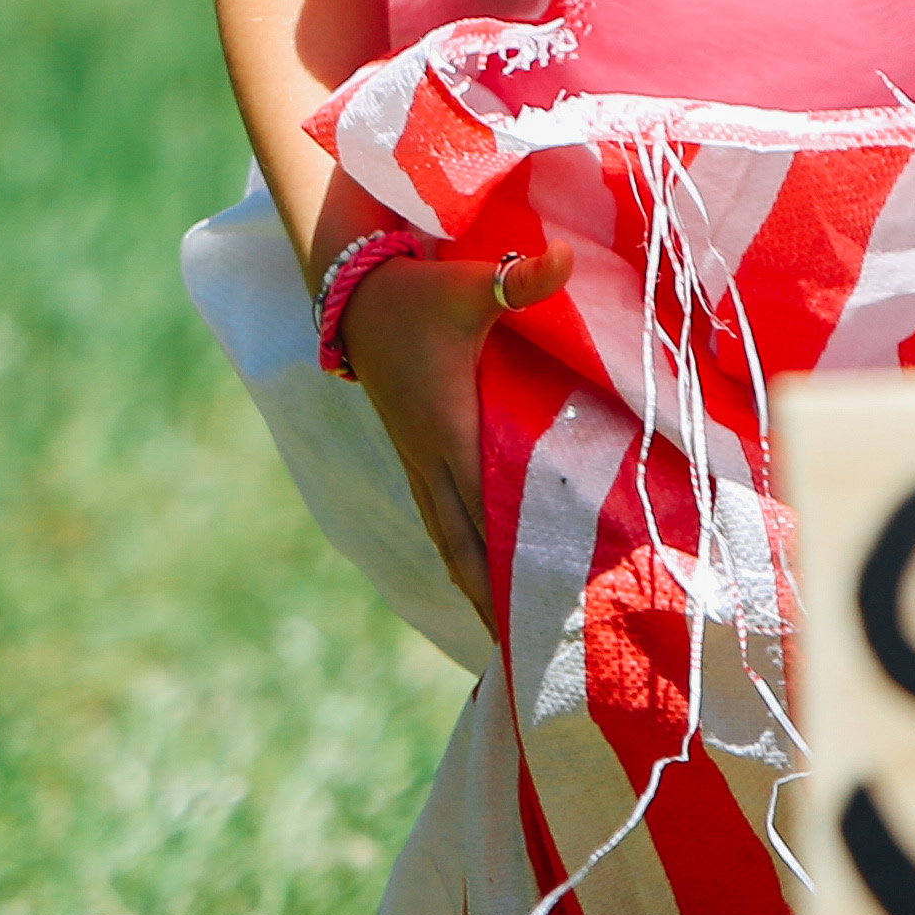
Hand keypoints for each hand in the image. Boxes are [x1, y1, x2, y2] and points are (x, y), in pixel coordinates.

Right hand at [340, 238, 566, 614]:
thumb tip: (565, 260)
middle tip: (523, 655)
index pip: (486, 516)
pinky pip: (440, 517)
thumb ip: (520, 282)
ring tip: (501, 634)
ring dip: (474, 583)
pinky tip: (476, 572)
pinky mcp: (414, 452)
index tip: (532, 616)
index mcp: (450, 434)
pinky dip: (460, 551)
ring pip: (448, 538)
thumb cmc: (415, 293)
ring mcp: (418, 460)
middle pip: (463, 548)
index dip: (510, 567)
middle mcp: (431, 460)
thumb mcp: (469, 288)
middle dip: (491, 600)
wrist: (350, 292)